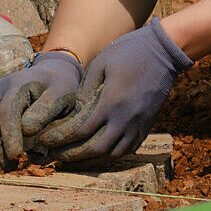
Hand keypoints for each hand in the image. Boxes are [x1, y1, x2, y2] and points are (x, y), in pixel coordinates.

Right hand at [0, 49, 83, 164]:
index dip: (9, 136)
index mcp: (19, 83)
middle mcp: (1, 88)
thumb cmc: (61, 87)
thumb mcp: (62, 94)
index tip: (17, 156)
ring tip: (0, 164)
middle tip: (11, 165)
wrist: (52, 74)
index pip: (7, 112)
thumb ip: (45, 110)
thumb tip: (26, 131)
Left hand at [35, 19, 191, 161]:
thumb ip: (86, 88)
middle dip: (73, 155)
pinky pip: (129, 148)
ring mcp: (139, 124)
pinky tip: (102, 151)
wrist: (164, 51)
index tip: (46, 142)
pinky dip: (113, 153)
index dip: (62, 139)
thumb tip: (73, 109)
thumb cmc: (129, 51)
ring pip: (114, 153)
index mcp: (111, 102)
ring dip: (93, 158)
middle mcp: (125, 119)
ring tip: (75, 157)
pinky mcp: (147, 124)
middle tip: (56, 156)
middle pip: (96, 149)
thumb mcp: (102, 63)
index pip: (82, 131)